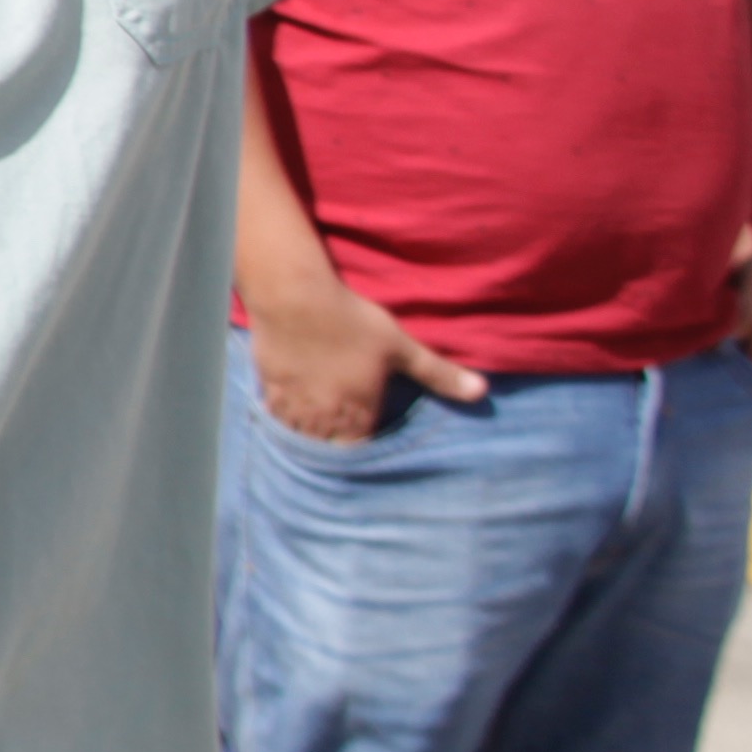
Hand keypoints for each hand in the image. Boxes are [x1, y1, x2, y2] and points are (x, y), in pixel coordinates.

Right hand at [253, 277, 485, 443]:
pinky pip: (276, 419)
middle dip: (336, 449)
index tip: (368, 446)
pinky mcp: (269, 388)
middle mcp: (323, 417)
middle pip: (327, 451)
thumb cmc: (351, 321)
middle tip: (342, 439)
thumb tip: (481, 392)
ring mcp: (293, 405)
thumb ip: (438, 373)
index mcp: (357, 412)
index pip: (359, 454)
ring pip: (300, 439)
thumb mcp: (401, 345)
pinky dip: (285, 420)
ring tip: (318, 430)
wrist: (294, 298)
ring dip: (310, 438)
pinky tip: (292, 410)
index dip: (364, 453)